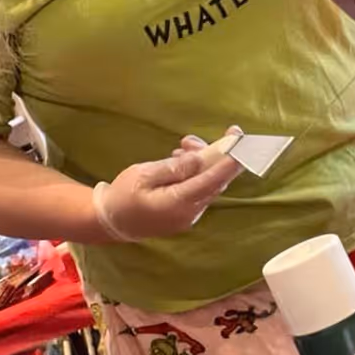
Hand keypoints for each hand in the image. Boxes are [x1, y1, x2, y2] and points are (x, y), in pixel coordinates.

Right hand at [92, 131, 244, 241]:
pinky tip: (182, 159)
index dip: (230, 162)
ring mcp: (189, 215)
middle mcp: (190, 213)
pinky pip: (198, 190)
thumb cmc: (122, 196)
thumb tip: (199, 160)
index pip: (211, 181)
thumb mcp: (143, 175)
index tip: (244, 146)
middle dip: (223, 156)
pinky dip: (197, 174)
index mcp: (178, 203)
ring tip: (185, 144)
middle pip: (215, 182)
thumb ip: (173, 168)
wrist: (110, 221)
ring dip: (205, 163)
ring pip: (207, 185)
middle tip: (230, 133)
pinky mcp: (185, 213)